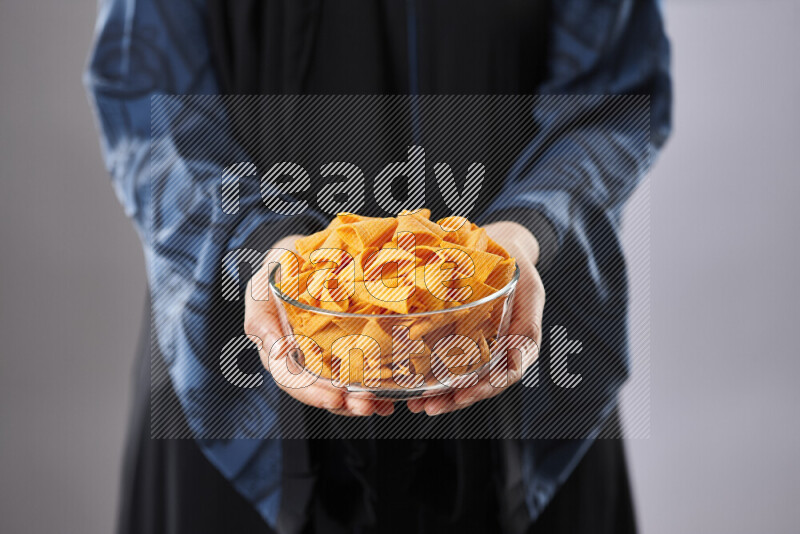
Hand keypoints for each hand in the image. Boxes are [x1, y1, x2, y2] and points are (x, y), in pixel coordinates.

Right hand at [243, 234, 393, 416]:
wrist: (303, 254)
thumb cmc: (278, 270)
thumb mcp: (262, 287)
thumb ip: (261, 318)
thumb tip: (277, 351)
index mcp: (277, 350)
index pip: (291, 379)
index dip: (312, 392)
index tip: (335, 398)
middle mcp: (300, 359)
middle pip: (319, 390)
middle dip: (342, 402)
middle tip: (365, 405)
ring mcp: (323, 356)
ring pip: (339, 387)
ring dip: (359, 400)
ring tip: (380, 404)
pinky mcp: (345, 348)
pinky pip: (358, 373)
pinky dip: (373, 388)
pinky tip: (389, 397)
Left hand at [406, 221, 544, 415]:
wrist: (501, 243)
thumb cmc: (517, 266)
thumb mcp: (530, 289)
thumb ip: (528, 325)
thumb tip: (517, 362)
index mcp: (521, 342)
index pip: (506, 375)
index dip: (485, 388)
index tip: (465, 393)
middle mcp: (499, 349)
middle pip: (479, 383)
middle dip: (456, 398)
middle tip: (431, 406)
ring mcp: (479, 344)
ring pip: (462, 377)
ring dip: (440, 394)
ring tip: (417, 404)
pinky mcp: (458, 335)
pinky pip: (446, 358)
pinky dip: (431, 373)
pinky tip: (412, 385)